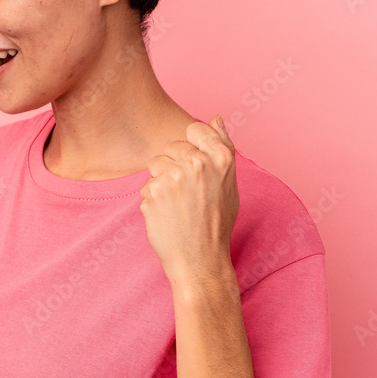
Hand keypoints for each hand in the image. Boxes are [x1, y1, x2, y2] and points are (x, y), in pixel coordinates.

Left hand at [139, 115, 238, 285]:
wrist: (200, 261)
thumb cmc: (216, 223)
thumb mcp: (229, 183)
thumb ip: (222, 146)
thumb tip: (216, 116)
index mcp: (221, 158)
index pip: (195, 128)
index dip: (192, 146)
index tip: (195, 167)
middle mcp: (197, 163)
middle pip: (172, 146)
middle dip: (175, 166)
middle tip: (188, 195)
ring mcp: (174, 176)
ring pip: (156, 164)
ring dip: (161, 182)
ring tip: (177, 206)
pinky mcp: (154, 191)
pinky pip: (146, 186)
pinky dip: (152, 200)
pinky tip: (167, 216)